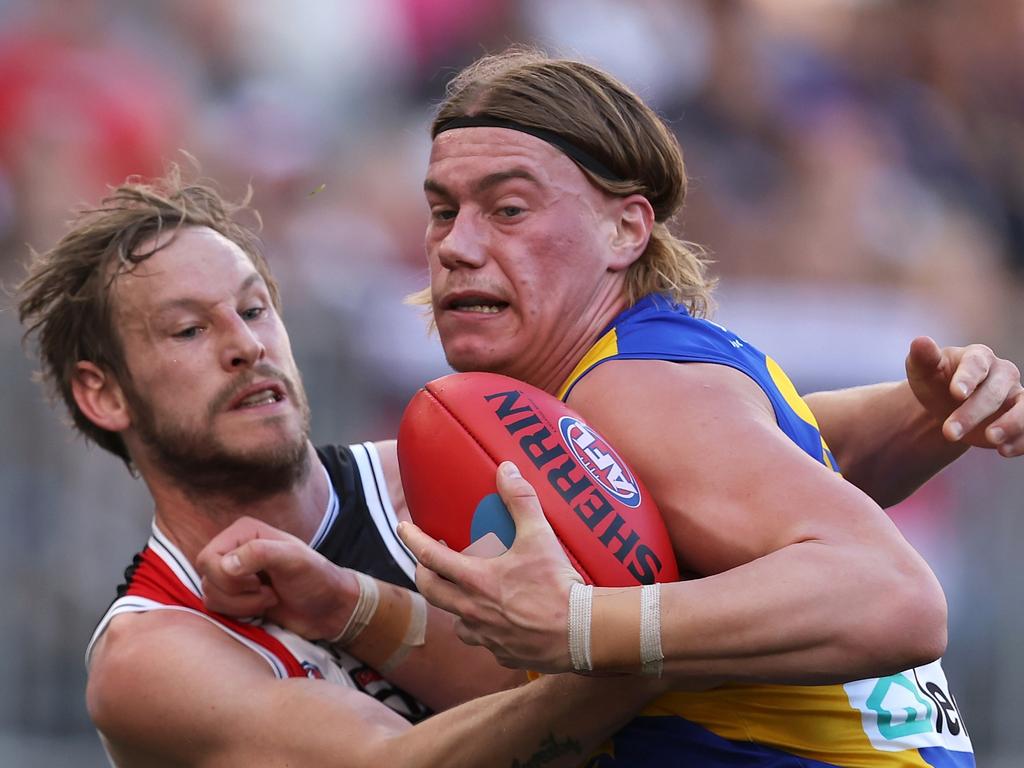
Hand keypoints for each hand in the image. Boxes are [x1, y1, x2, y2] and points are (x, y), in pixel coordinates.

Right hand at [195, 516, 356, 640]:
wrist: (327, 608)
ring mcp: (233, 575)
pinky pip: (216, 609)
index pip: (208, 558)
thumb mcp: (294, 559)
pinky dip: (239, 613)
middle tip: (266, 591)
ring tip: (270, 598)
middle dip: (236, 593)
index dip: (228, 577)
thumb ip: (260, 553)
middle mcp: (234, 550)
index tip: (259, 581)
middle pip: (206, 578)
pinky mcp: (235, 597)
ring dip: (241, 605)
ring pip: (210, 596)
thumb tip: (224, 564)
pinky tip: (263, 608)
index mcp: (243, 532)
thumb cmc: (316, 578)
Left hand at [397, 462, 583, 672]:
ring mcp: (486, 636)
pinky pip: (485, 641)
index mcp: (475, 581)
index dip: (413, 540)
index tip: (402, 527)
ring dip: (455, 606)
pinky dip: (485, 629)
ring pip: (456, 621)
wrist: (581, 631)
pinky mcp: (502, 653)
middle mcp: (472, 610)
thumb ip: (521, 500)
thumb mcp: (539, 536)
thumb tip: (506, 469)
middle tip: (427, 561)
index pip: (431, 557)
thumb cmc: (557, 585)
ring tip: (465, 594)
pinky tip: (499, 621)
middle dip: (424, 573)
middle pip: (432, 592)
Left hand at [906, 336, 1023, 455]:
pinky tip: (1003, 451)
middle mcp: (1002, 373)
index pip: (976, 364)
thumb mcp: (923, 371)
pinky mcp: (1022, 416)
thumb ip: (923, 358)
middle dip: (972, 412)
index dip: (967, 378)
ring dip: (1012, 424)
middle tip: (948, 433)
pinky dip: (1021, 440)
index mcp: (978, 356)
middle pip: (994, 391)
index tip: (956, 394)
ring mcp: (1016, 395)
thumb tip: (920, 341)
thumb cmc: (935, 382)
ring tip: (991, 440)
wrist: (948, 404)